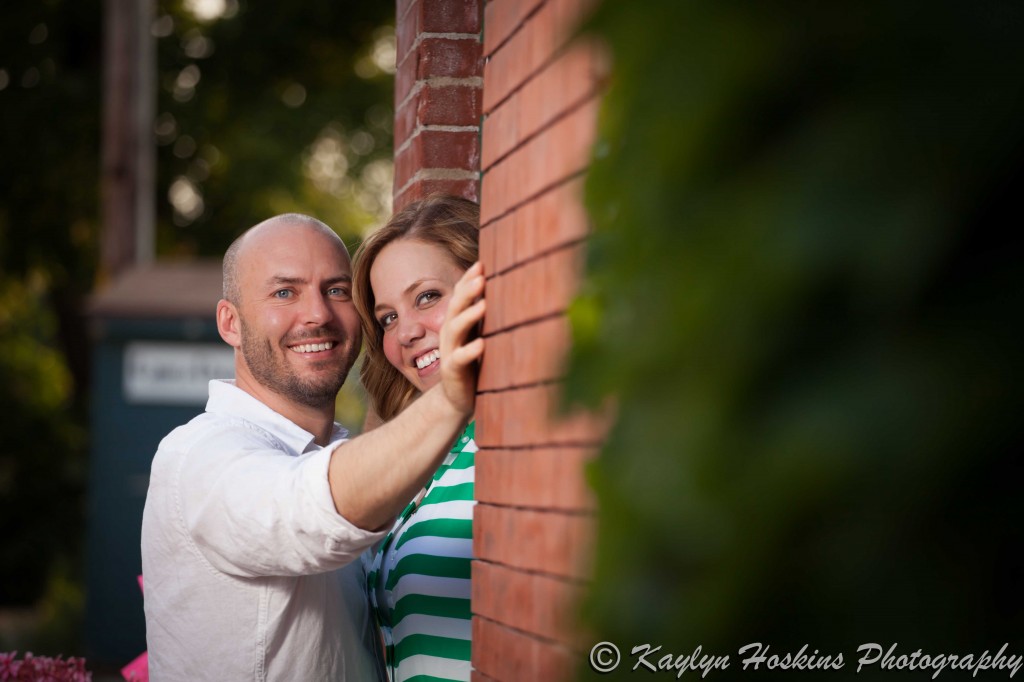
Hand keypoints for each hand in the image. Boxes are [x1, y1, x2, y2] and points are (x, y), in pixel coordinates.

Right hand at [438, 262, 485, 416]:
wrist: (457, 398)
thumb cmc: (473, 363)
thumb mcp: (479, 336)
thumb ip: (486, 318)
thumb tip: (509, 291)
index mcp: (457, 324)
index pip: (459, 297)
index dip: (467, 280)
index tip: (481, 264)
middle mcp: (450, 335)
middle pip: (455, 308)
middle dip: (467, 291)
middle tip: (481, 277)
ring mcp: (450, 352)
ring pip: (455, 330)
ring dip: (469, 316)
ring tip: (484, 305)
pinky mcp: (453, 371)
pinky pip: (459, 359)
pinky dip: (470, 350)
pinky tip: (482, 344)